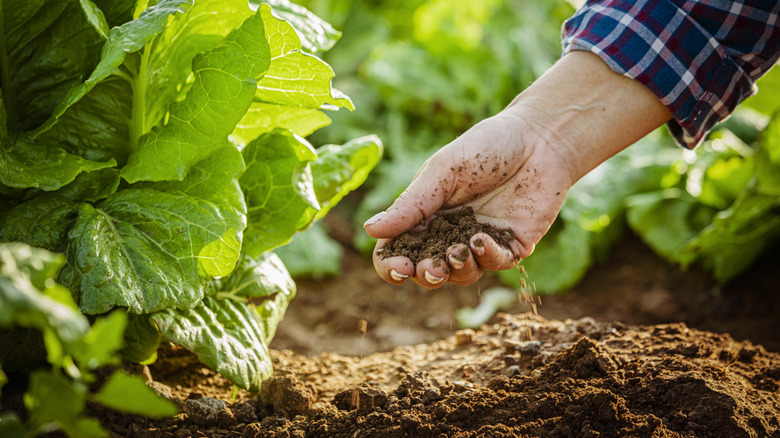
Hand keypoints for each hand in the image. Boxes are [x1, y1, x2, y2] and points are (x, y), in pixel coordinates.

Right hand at [364, 52, 670, 288]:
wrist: (539, 139)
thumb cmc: (486, 148)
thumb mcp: (441, 172)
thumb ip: (411, 204)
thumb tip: (370, 230)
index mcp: (426, 216)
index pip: (399, 250)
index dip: (392, 266)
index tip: (398, 268)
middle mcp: (450, 234)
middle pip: (428, 271)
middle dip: (425, 275)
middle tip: (429, 269)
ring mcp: (481, 243)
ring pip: (461, 275)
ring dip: (456, 270)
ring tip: (457, 252)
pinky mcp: (512, 246)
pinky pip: (495, 265)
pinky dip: (487, 258)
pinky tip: (482, 241)